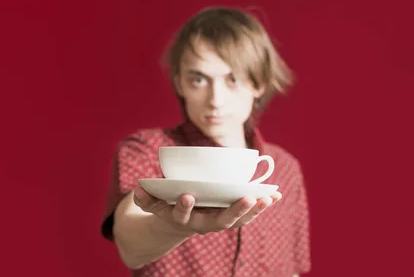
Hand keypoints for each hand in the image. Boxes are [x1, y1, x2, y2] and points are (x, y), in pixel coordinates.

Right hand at [133, 186, 281, 235]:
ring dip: (254, 210)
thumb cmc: (166, 205)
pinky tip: (275, 195)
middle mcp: (202, 225)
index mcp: (181, 219)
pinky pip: (247, 215)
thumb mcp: (153, 203)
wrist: (177, 223)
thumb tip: (138, 189)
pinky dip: (261, 206)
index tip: (187, 196)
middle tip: (246, 198)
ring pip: (237, 221)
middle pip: (219, 222)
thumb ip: (145, 198)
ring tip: (268, 197)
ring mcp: (217, 222)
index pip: (182, 216)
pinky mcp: (230, 218)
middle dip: (234, 211)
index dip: (184, 207)